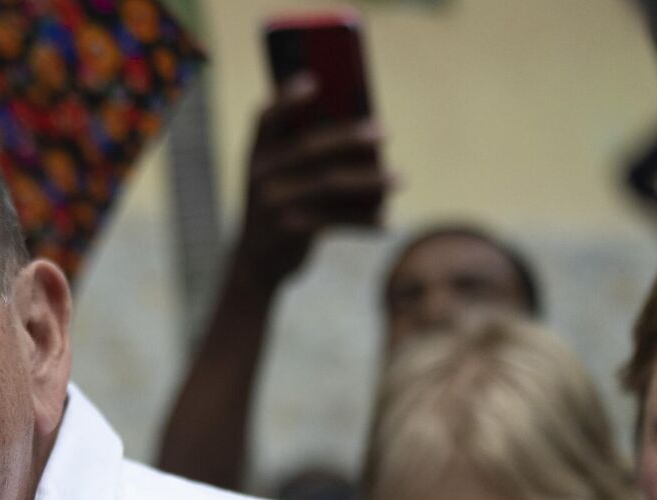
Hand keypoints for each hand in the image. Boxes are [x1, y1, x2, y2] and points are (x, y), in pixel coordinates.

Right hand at [233, 75, 392, 289]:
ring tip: (401, 179)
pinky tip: (388, 220)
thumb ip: (308, 152)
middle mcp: (258, 175)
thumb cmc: (280, 207)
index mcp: (256, 153)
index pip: (267, 116)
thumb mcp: (281, 177)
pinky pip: (335, 219)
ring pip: (329, 183)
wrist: (256, 263)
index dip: (287, 97)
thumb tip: (365, 126)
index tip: (315, 79)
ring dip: (371, 180)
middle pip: (308, 147)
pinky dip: (366, 220)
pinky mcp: (288, 231)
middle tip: (385, 131)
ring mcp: (271, 203)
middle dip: (349, 136)